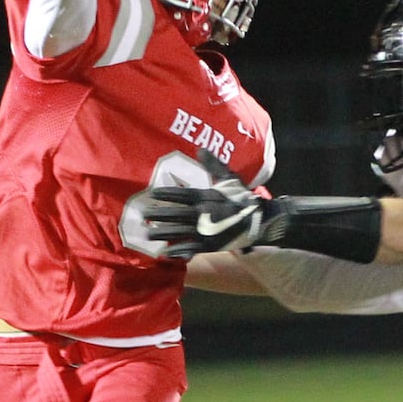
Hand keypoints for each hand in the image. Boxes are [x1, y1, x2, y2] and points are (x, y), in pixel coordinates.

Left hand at [144, 150, 277, 258]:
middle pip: (178, 214)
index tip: (152, 194)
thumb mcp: (229, 177)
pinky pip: (192, 248)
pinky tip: (167, 253)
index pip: (183, 195)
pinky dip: (180, 251)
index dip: (167, 194)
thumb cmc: (242, 197)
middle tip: (143, 215)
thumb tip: (201, 148)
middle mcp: (204, 214)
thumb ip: (213, 165)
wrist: (259, 220)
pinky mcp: (211, 245)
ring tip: (149, 234)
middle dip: (160, 214)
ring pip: (181, 232)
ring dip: (165, 233)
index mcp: (207, 197)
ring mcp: (207, 230)